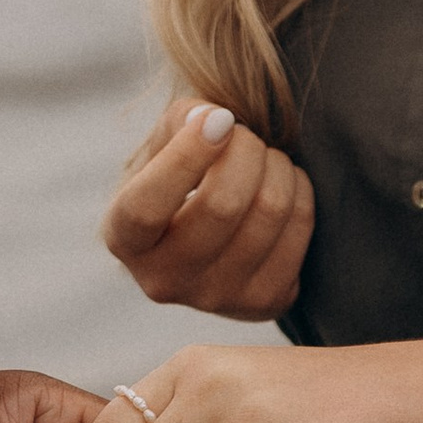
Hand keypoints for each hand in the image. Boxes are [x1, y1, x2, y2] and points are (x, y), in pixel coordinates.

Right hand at [102, 101, 315, 318]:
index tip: (219, 119)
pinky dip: (299, 189)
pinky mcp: (263, 303)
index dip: (186, 156)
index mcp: (124, 238)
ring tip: (264, 158)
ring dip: (276, 164)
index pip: (147, 206)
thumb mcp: (162, 144)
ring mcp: (215, 299)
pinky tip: (282, 185)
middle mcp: (162, 281)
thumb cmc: (181, 174)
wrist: (208, 232)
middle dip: (245, 149)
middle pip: (222, 205)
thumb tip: (215, 122)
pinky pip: (299, 228)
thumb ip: (182, 122)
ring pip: (268, 211)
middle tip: (244, 134)